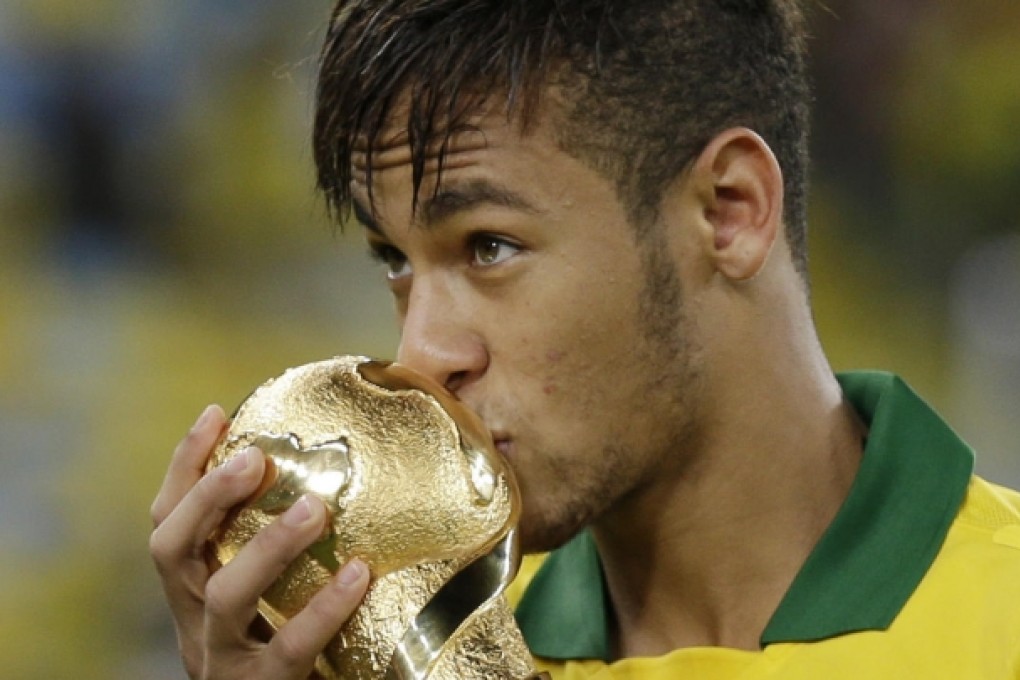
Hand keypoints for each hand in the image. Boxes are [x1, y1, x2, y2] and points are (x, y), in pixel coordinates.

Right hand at [149, 405, 369, 679]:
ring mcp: (223, 664)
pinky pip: (287, 651)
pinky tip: (357, 575)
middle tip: (256, 457)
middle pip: (172, 551)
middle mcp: (195, 626)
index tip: (215, 412)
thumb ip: (284, 550)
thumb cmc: (292, 653)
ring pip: (225, 599)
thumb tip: (337, 475)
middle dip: (208, 497)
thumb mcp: (272, 600)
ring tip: (316, 509)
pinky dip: (321, 610)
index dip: (183, 467)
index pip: (168, 521)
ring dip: (268, 547)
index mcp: (193, 594)